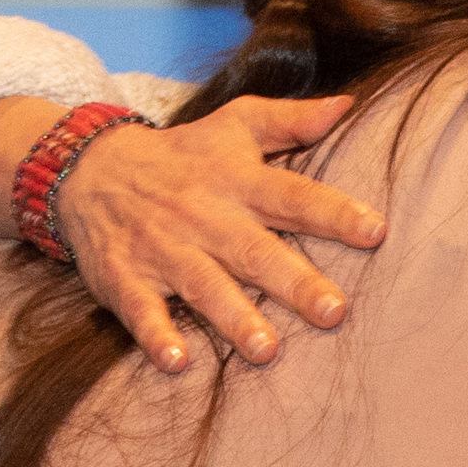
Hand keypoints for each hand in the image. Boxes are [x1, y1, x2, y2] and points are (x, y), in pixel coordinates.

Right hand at [49, 96, 386, 370]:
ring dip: (235, 318)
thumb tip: (346, 104)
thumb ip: (290, 120)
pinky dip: (156, 335)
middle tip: (334, 312)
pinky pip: (142, 310)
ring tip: (267, 350)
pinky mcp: (126, 277)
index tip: (376, 231)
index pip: (293, 195)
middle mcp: (205, 217)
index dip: (334, 212)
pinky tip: (177, 361)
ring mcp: (164, 250)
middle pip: (255, 252)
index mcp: (237, 180)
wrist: (91, 168)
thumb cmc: (182, 154)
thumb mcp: (234, 124)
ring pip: (205, 286)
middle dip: (295, 282)